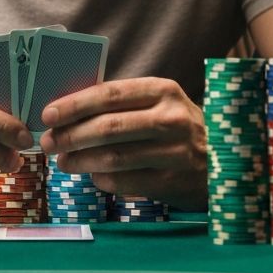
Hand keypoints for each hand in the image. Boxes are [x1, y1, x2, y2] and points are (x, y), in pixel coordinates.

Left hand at [38, 77, 207, 209]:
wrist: (224, 159)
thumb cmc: (177, 127)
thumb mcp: (159, 104)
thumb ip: (121, 104)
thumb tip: (67, 112)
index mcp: (162, 90)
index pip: (108, 94)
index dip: (74, 105)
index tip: (48, 114)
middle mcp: (171, 118)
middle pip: (108, 126)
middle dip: (70, 135)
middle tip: (48, 142)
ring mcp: (175, 151)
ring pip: (114, 157)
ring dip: (81, 160)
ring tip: (63, 161)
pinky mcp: (174, 181)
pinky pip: (126, 181)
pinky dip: (102, 179)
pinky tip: (92, 176)